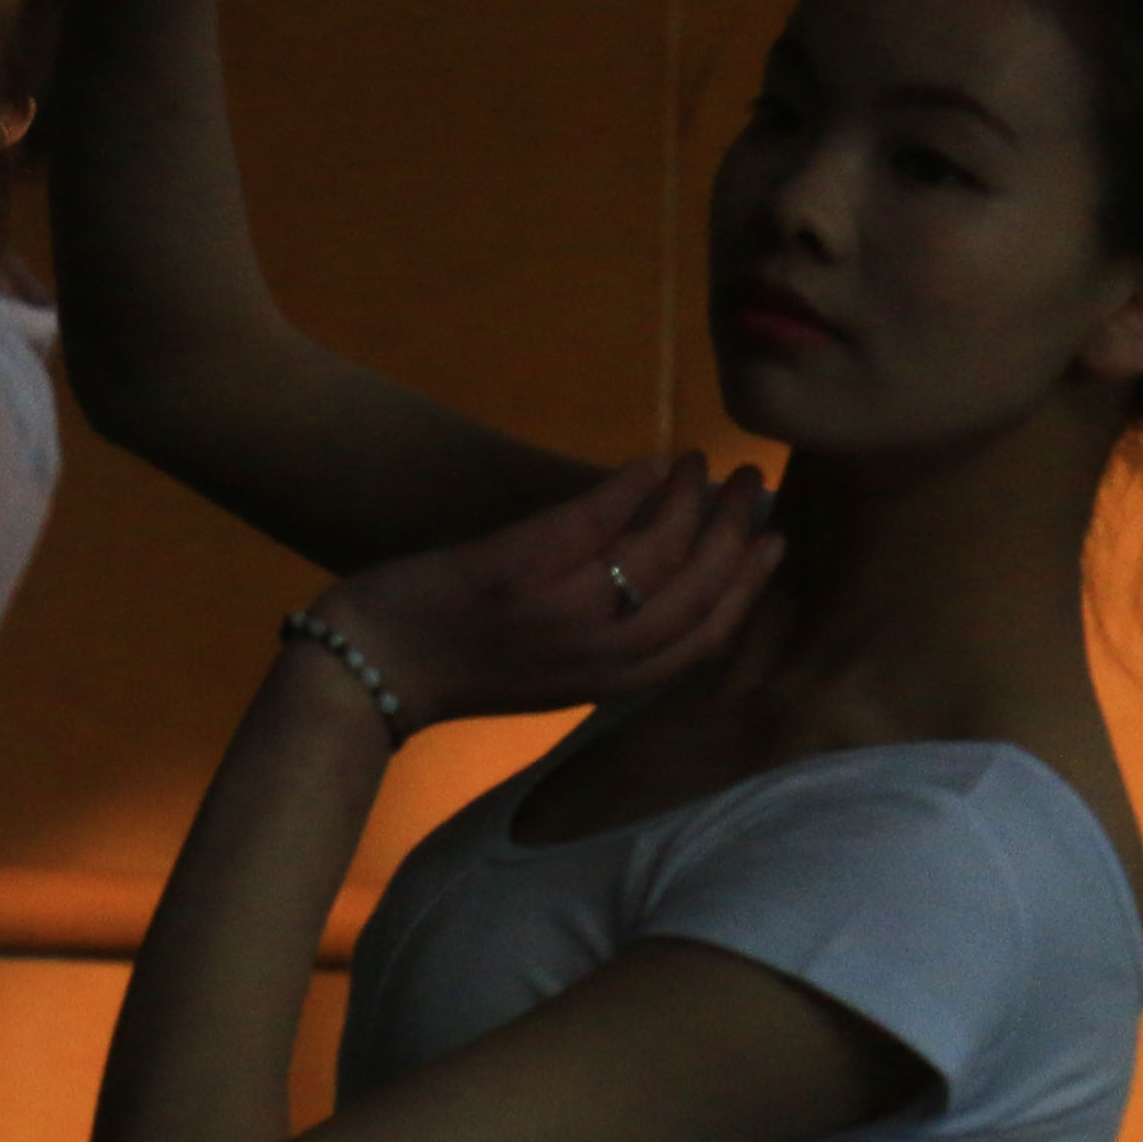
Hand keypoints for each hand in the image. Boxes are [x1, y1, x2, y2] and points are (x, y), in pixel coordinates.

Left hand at [314, 454, 773, 731]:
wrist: (370, 666)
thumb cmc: (455, 663)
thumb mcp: (548, 671)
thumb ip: (605, 641)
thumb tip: (660, 582)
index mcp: (605, 683)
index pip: (705, 639)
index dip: (746, 589)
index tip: (773, 545)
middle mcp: (594, 654)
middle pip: (696, 592)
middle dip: (736, 535)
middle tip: (754, 486)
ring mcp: (558, 610)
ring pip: (657, 552)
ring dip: (692, 500)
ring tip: (705, 463)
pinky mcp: (518, 569)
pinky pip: (596, 518)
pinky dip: (634, 484)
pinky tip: (655, 458)